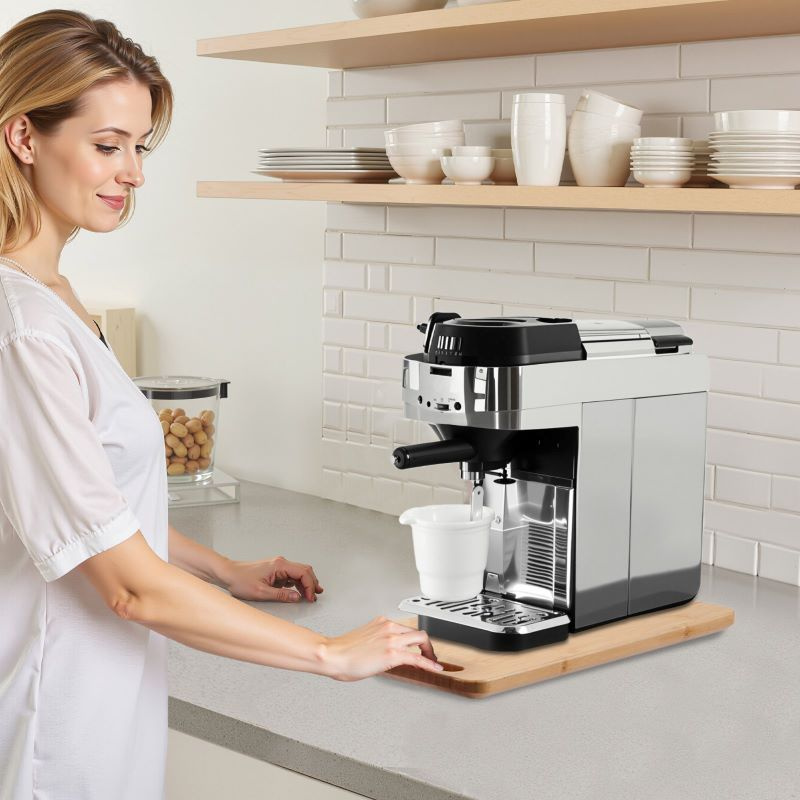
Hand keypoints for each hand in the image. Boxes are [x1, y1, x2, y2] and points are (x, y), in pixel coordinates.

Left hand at [224, 556, 323, 602]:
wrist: (228, 573)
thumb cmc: (240, 580)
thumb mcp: (261, 592)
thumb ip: (281, 595)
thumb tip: (297, 597)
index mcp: (280, 565)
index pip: (303, 572)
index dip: (310, 585)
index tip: (310, 597)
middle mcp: (281, 563)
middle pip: (304, 570)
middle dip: (312, 583)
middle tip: (315, 596)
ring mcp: (278, 566)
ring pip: (299, 572)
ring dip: (306, 583)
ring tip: (310, 595)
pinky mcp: (275, 571)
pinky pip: (291, 575)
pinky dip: (298, 583)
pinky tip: (298, 592)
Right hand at [320, 616, 442, 680]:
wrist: (334, 655)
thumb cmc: (342, 651)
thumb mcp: (364, 639)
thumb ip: (378, 641)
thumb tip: (385, 652)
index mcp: (381, 623)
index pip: (405, 629)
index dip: (415, 640)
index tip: (419, 647)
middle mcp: (389, 628)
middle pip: (417, 633)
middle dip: (426, 645)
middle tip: (429, 655)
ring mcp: (392, 639)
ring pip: (421, 640)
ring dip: (429, 652)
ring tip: (432, 662)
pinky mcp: (393, 653)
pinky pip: (417, 658)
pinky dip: (429, 663)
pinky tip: (434, 668)